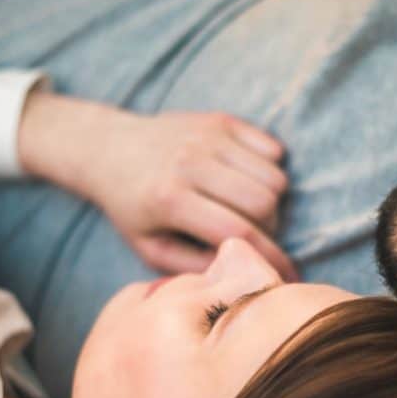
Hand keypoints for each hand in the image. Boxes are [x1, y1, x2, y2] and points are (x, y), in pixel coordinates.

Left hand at [18, 92, 295, 278]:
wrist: (109, 148)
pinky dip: (269, 171)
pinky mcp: (221, 120)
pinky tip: (244, 181)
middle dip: (270, 228)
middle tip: (253, 235)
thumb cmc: (132, 208)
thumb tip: (240, 273)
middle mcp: (191, 161)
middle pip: (264, 203)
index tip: (287, 277)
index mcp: (170, 198)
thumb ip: (193, 266)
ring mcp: (208, 136)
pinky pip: (273, 150)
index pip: (237, 232)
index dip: (269, 259)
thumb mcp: (150, 248)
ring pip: (274, 177)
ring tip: (246, 210)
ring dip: (271, 201)